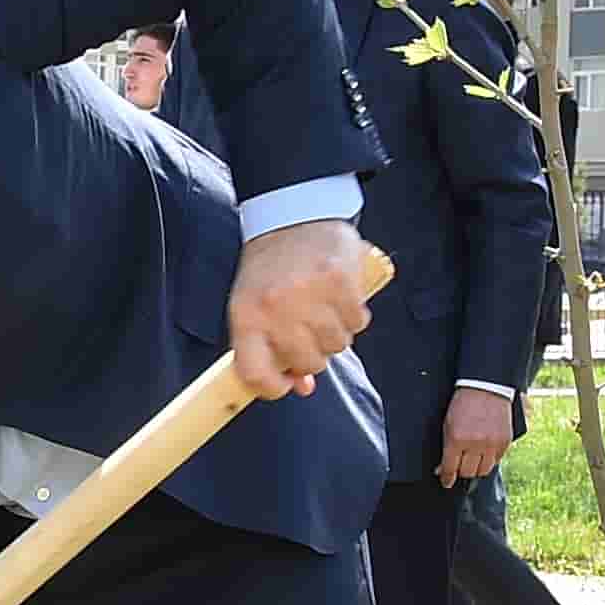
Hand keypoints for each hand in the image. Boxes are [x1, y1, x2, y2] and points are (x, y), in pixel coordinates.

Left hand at [223, 216, 373, 398]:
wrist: (290, 216)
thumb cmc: (270, 267)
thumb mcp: (253, 306)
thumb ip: (270, 349)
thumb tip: (301, 387)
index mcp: (247, 316)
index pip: (256, 374)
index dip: (274, 387)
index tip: (285, 383)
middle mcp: (276, 308)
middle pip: (308, 363)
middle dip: (310, 354)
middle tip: (306, 330)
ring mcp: (310, 295)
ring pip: (337, 346)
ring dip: (333, 333)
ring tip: (321, 308)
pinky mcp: (341, 282)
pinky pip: (358, 322)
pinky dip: (352, 315)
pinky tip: (338, 296)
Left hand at [435, 385, 516, 487]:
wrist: (486, 388)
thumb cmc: (463, 405)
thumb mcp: (448, 424)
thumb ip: (446, 447)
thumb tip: (442, 469)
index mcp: (457, 439)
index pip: (450, 468)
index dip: (447, 478)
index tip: (446, 482)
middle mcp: (475, 444)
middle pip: (467, 472)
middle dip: (461, 472)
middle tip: (459, 467)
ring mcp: (492, 444)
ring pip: (483, 470)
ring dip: (476, 468)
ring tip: (472, 461)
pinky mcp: (504, 442)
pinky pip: (496, 460)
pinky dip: (490, 459)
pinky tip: (484, 452)